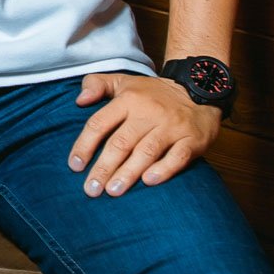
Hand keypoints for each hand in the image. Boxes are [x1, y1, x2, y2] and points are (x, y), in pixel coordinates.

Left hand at [69, 72, 222, 197]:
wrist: (199, 88)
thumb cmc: (153, 93)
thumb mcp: (123, 81)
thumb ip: (96, 85)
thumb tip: (79, 100)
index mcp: (128, 99)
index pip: (100, 123)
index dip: (84, 145)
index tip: (75, 166)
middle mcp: (148, 113)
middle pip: (121, 142)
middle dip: (104, 167)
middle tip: (91, 189)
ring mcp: (171, 127)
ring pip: (146, 152)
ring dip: (128, 173)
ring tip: (113, 191)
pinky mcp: (192, 139)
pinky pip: (178, 156)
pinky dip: (163, 169)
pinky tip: (148, 182)